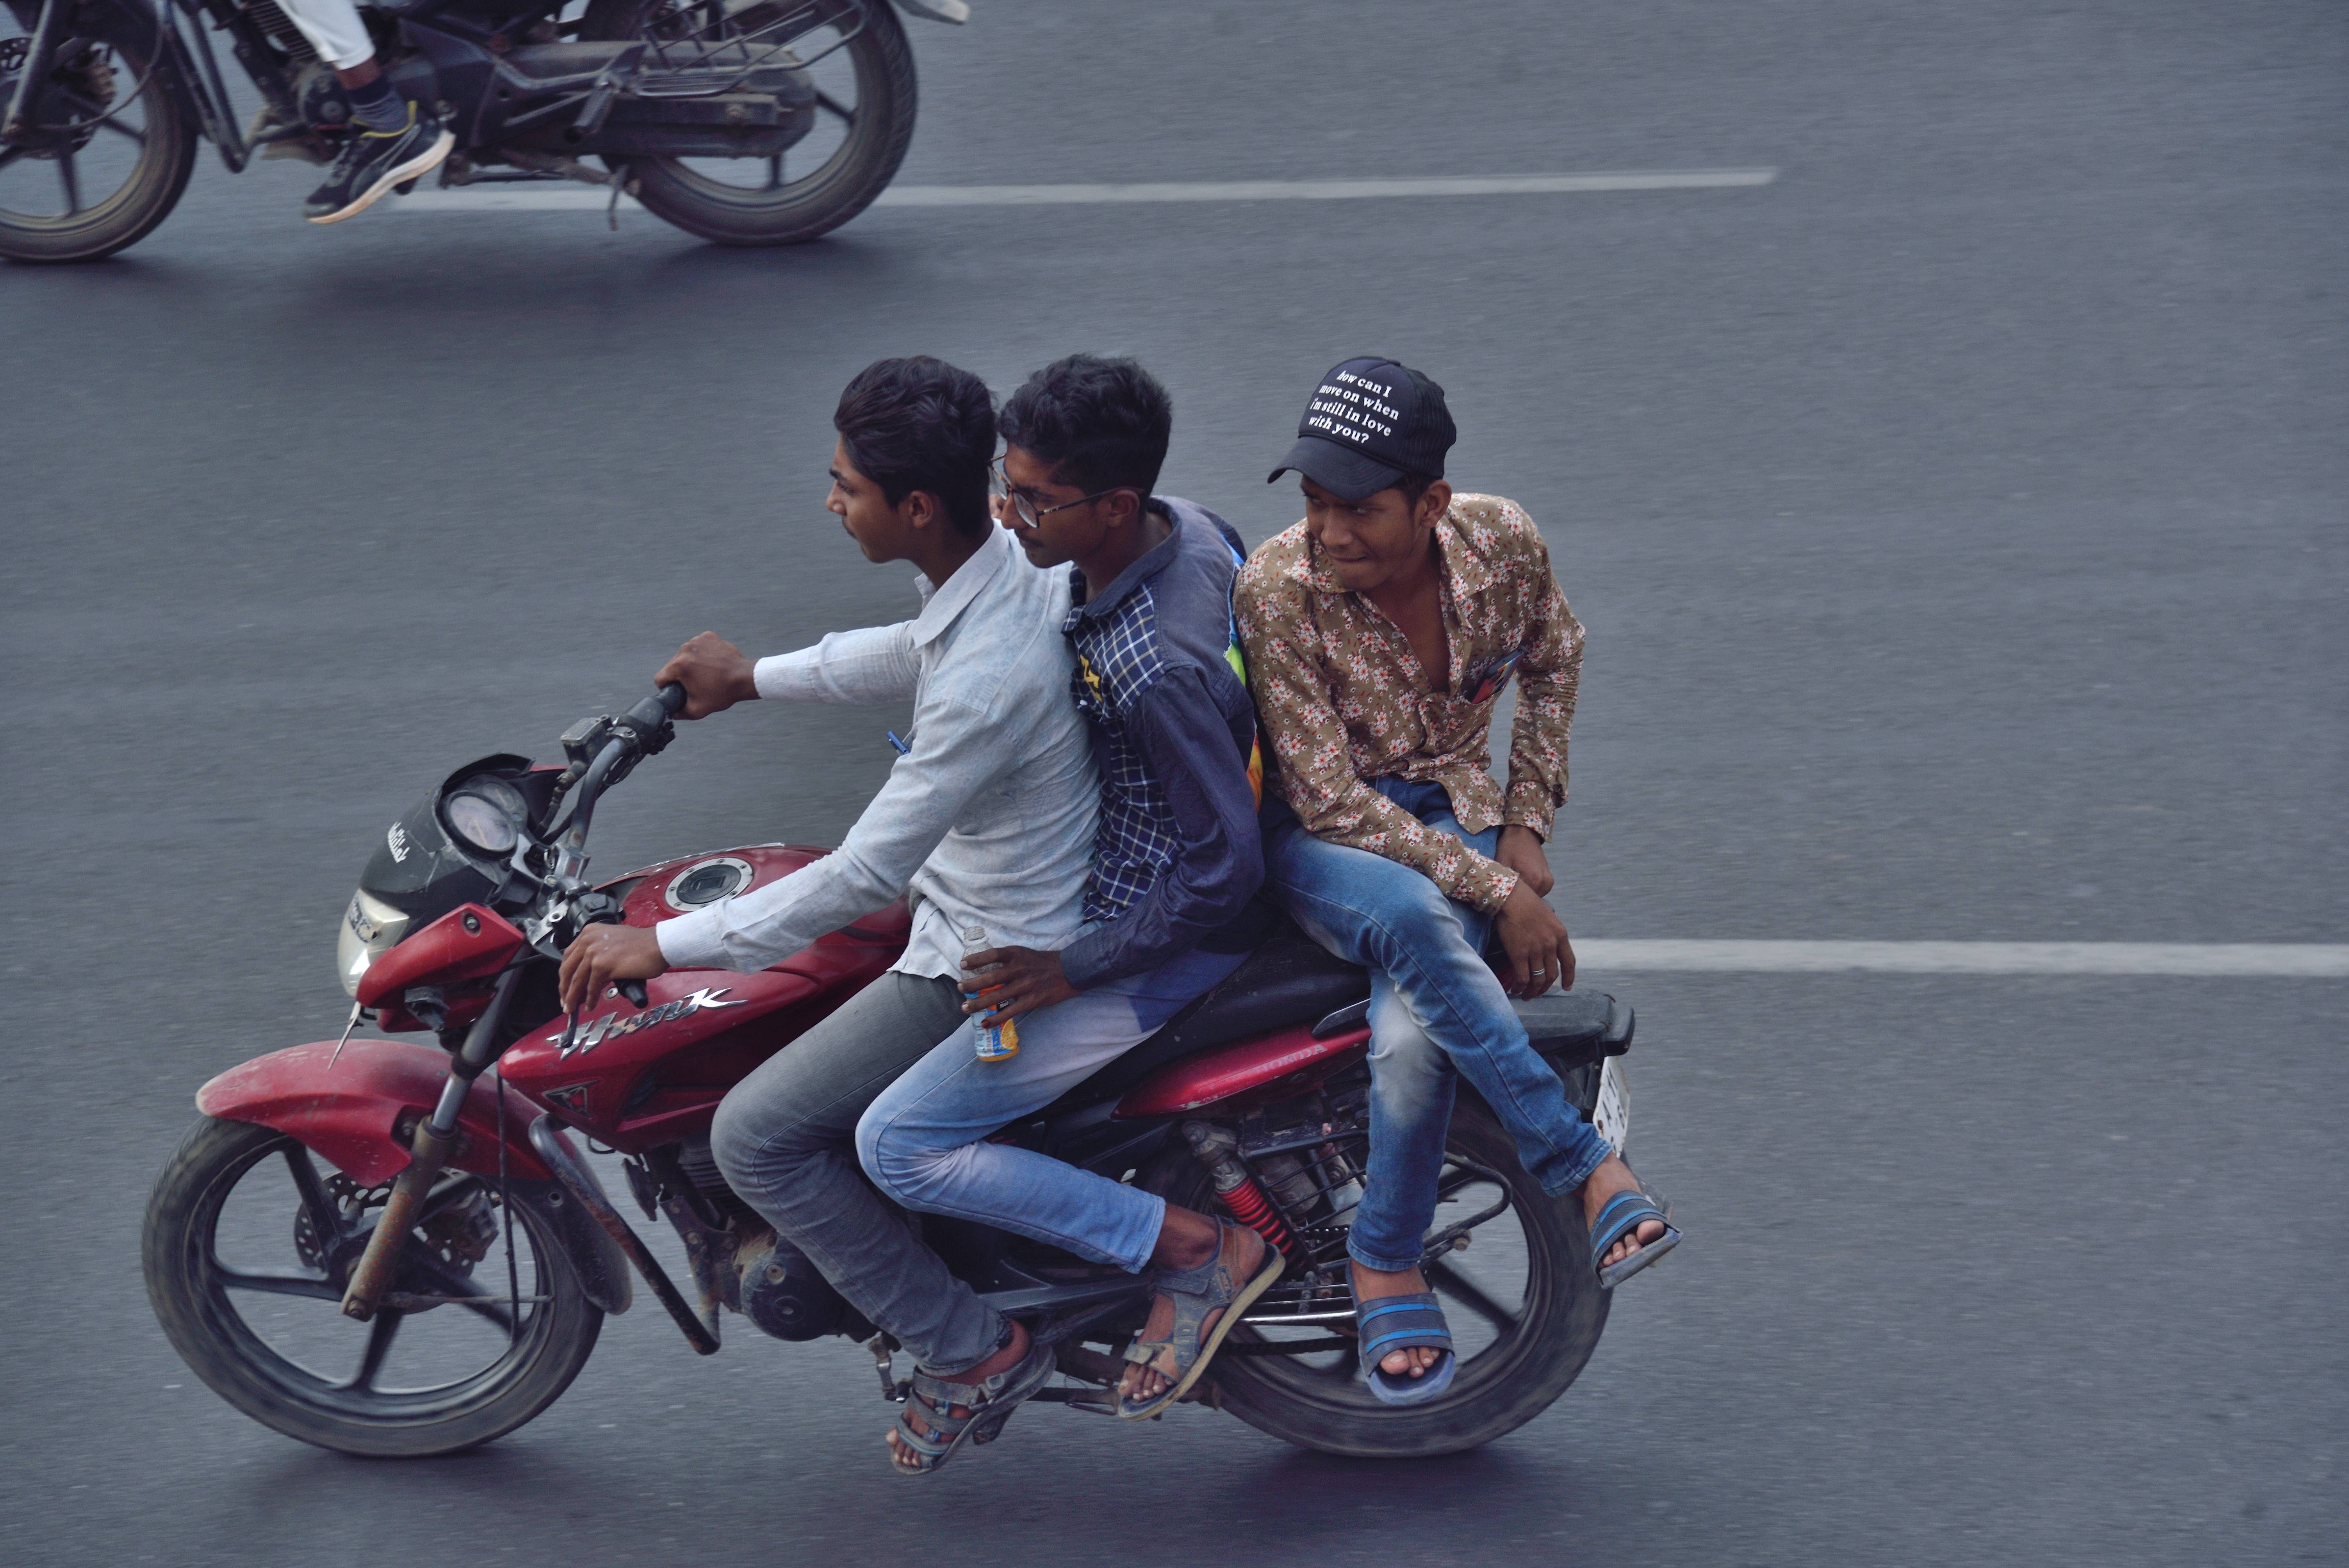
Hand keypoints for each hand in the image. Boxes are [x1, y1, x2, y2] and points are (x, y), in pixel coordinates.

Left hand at [558, 923, 668, 1013]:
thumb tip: (589, 973)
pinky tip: (590, 1006)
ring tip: (572, 1008)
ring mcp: (594, 952)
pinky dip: (590, 999)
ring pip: (577, 981)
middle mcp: (588, 940)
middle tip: (565, 1001)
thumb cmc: (643, 944)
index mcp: (589, 932)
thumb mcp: (613, 940)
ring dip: (573, 998)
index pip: (568, 956)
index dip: (564, 975)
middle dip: (564, 989)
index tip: (564, 986)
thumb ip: (598, 951)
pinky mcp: (602, 965)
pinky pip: (591, 987)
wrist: (658, 944)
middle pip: (568, 970)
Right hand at [654, 632, 758, 719]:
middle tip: (695, 684)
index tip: (677, 690)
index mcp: (679, 665)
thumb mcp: (697, 709)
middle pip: (672, 665)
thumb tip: (671, 712)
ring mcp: (697, 640)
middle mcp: (685, 649)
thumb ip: (679, 713)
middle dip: (680, 675)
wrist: (744, 678)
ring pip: (684, 655)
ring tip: (705, 674)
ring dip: (690, 663)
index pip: (660, 678)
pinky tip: (711, 663)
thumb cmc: (722, 693)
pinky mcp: (708, 636)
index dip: (666, 687)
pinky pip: (697, 646)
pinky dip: (701, 654)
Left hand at [961, 945, 1077, 1022]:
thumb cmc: (1040, 962)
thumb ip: (1006, 960)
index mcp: (1016, 954)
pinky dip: (996, 1018)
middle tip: (960, 988)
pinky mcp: (1031, 1000)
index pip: (993, 955)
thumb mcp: (1023, 953)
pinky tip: (985, 1023)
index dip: (976, 959)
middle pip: (991, 977)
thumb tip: (983, 968)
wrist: (1068, 971)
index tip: (962, 964)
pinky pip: (1010, 1011)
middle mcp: (1019, 969)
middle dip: (973, 984)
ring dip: (979, 1003)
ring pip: (997, 996)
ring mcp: (1025, 986)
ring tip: (965, 1008)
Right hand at [1492, 880, 1574, 997]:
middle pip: (1552, 975)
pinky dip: (1519, 987)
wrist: (1511, 897)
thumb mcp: (1548, 917)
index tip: (1567, 987)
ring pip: (1537, 980)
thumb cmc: (1526, 903)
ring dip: (1532, 991)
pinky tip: (1515, 990)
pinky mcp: (1518, 954)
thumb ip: (1550, 934)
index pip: (1569, 963)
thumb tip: (1545, 948)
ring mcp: (1535, 951)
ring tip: (1526, 996)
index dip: (1569, 978)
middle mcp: (1550, 945)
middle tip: (1538, 993)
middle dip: (1545, 988)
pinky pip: (1522, 978)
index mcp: (1560, 935)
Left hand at [1494, 824, 1553, 897]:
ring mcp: (1548, 882)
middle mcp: (1543, 882)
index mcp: (1532, 878)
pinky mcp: (1549, 881)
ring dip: (1524, 896)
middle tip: (1506, 892)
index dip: (1509, 902)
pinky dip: (1530, 891)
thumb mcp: (1501, 862)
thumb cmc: (1510, 846)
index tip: (1501, 899)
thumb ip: (1501, 881)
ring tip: (1514, 886)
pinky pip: (1538, 892)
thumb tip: (1496, 897)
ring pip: (1533, 897)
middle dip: (1517, 900)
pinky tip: (1522, 884)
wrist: (1523, 832)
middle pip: (1528, 900)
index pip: (1520, 901)